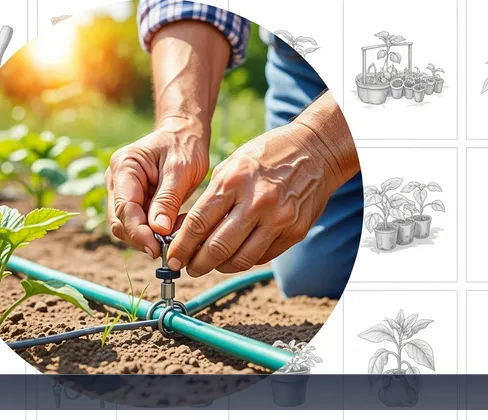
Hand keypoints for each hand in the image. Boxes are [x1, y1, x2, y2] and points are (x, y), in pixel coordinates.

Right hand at [105, 117, 208, 258]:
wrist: (183, 134)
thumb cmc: (184, 146)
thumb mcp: (180, 170)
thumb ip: (167, 200)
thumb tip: (158, 231)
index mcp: (124, 166)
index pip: (125, 207)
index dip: (138, 232)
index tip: (156, 249)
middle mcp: (116, 180)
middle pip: (120, 221)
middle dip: (141, 239)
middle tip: (167, 250)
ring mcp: (121, 191)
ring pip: (126, 227)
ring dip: (146, 238)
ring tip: (173, 239)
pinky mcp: (132, 201)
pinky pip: (137, 224)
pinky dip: (151, 233)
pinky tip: (171, 232)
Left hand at [167, 122, 343, 276]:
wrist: (315, 150)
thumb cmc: (265, 157)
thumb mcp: (231, 166)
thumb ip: (208, 199)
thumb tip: (183, 232)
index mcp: (233, 181)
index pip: (198, 224)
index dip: (181, 247)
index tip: (172, 258)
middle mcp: (256, 202)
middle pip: (218, 248)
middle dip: (197, 264)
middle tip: (189, 268)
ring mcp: (279, 219)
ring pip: (241, 260)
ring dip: (220, 268)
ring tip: (211, 265)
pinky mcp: (295, 231)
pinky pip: (263, 256)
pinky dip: (245, 260)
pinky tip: (237, 254)